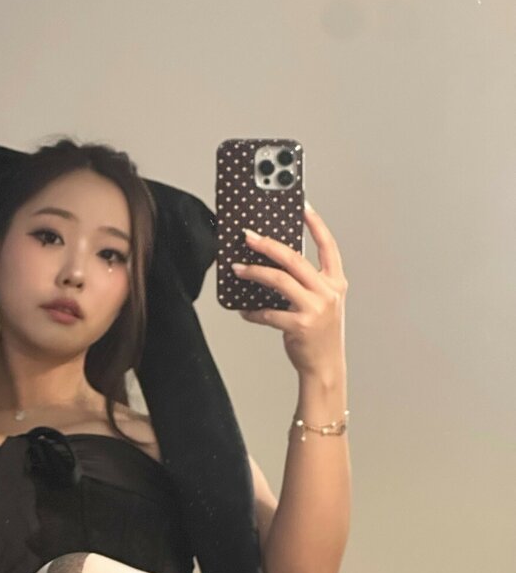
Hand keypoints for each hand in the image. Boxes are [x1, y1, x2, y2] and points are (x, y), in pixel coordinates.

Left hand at [233, 203, 347, 378]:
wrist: (325, 366)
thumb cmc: (320, 334)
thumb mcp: (322, 303)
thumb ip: (307, 283)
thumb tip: (274, 264)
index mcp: (336, 282)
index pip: (328, 245)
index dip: (315, 223)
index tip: (301, 206)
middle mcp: (328, 291)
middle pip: (294, 258)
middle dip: (268, 244)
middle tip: (248, 236)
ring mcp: (315, 308)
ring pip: (279, 280)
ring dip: (254, 272)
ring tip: (237, 268)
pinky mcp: (300, 325)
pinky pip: (268, 312)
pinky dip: (252, 311)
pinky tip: (244, 311)